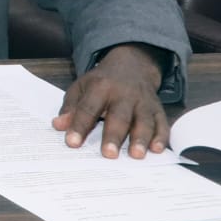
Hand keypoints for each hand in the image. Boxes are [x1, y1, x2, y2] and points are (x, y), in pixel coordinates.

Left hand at [52, 43, 168, 158]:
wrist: (132, 65)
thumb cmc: (102, 82)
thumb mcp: (81, 87)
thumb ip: (70, 107)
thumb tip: (58, 125)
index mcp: (100, 87)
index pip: (88, 108)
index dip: (79, 126)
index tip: (72, 143)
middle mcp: (123, 94)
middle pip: (119, 116)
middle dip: (114, 136)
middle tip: (109, 154)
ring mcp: (143, 101)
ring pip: (144, 120)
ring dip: (141, 138)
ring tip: (136, 155)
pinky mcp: (157, 109)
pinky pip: (162, 123)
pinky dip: (161, 137)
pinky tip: (157, 149)